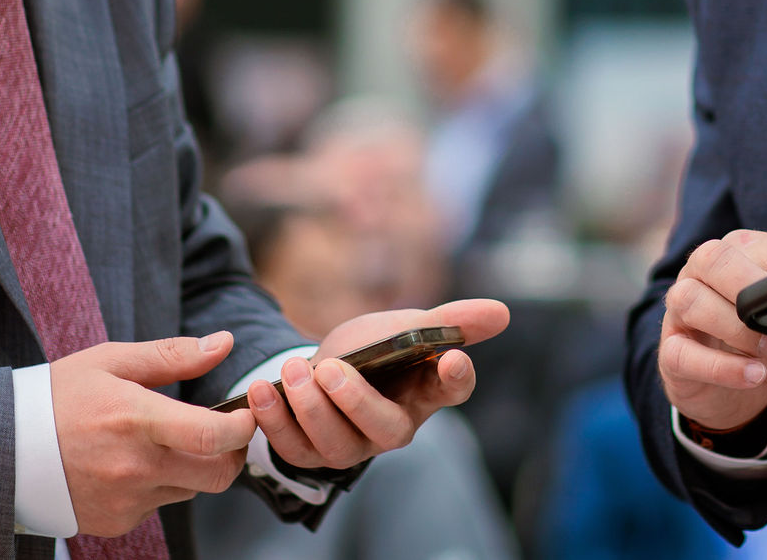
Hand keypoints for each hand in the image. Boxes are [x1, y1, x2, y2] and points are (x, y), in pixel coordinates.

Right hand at [52, 331, 257, 536]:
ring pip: (191, 489)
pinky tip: (133, 464)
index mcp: (136, 419)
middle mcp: (135, 467)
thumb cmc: (59, 396)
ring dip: (194, 467)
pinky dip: (160, 484)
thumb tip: (224, 343)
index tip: (247, 412)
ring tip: (166, 441)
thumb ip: (173, 355)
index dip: (243, 426)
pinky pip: (159, 504)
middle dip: (233, 452)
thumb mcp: (111, 361)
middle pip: (218, 474)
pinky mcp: (117, 522)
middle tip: (224, 431)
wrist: (4, 450)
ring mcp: (127, 500)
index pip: (212, 435)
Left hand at [251, 298, 509, 471]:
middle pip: (386, 430)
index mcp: (425, 391)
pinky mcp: (311, 453)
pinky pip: (293, 449)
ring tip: (293, 370)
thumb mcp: (408, 325)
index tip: (450, 360)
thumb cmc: (377, 349)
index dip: (454, 378)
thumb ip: (449, 319)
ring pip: (335, 445)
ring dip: (309, 409)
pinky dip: (274, 421)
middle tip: (330, 369)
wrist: (327, 365)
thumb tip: (503, 312)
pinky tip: (263, 390)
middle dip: (355, 402)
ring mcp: (352, 446)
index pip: (451, 390)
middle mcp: (392, 426)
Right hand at [657, 229, 766, 430]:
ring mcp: (677, 313)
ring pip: (689, 300)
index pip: (749, 243)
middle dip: (747, 285)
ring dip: (734, 326)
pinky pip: (682, 354)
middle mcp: (696, 275)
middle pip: (709, 258)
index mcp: (729, 254)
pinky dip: (722, 367)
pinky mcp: (671, 353)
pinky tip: (753, 375)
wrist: (732, 390)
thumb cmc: (762, 339)